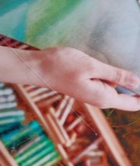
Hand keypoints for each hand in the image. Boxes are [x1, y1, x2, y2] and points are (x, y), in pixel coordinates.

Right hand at [0, 37, 139, 110]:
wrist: (35, 67)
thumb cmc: (60, 66)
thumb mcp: (92, 66)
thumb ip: (116, 75)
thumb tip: (139, 82)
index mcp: (103, 97)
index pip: (134, 103)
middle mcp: (99, 98)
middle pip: (128, 95)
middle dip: (136, 83)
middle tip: (137, 64)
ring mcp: (92, 92)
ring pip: (117, 87)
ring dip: (124, 77)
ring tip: (129, 62)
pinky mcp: (87, 85)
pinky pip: (107, 81)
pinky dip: (112, 74)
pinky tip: (111, 62)